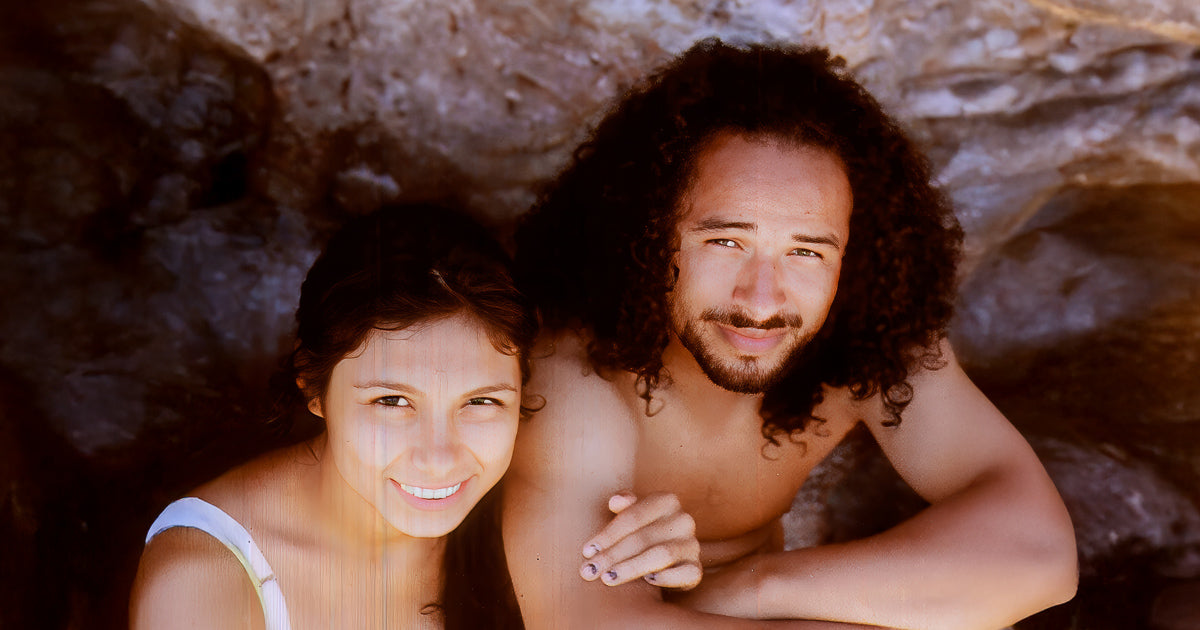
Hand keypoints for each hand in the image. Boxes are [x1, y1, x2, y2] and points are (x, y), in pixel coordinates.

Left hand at [579, 492, 701, 589]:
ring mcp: (691, 544)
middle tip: (589, 571)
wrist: (665, 555)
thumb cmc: (640, 530)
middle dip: (612, 555)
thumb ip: (623, 505)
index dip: (608, 535)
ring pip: (661, 555)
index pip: (632, 517)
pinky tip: (647, 582)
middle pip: (642, 538)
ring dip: (631, 568)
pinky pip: (685, 574)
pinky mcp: (696, 568)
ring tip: (608, 579)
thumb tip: (615, 502)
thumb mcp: (631, 514)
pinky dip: (667, 578)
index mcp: (666, 501)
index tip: (587, 551)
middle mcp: (683, 520)